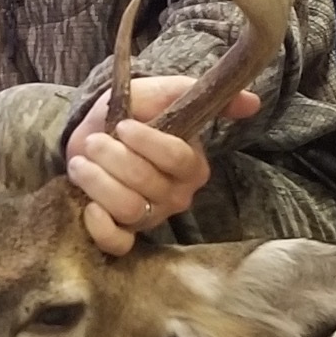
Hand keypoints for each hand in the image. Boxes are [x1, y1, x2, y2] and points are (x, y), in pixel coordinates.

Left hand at [66, 74, 261, 255]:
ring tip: (82, 163)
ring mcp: (151, 218)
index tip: (123, 125)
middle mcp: (176, 196)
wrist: (93, 135)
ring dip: (98, 183)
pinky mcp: (124, 236)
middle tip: (95, 141)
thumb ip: (197, 92)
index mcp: (191, 166)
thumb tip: (253, 102)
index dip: (147, 142)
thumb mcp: (161, 94)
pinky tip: (88, 205)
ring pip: (129, 209)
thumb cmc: (130, 116)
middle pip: (147, 183)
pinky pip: (118, 244)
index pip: (177, 158)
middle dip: (113, 157)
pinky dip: (100, 227)